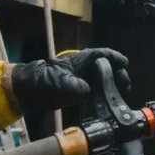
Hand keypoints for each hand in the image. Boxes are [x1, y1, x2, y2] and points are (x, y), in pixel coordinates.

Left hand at [11, 48, 130, 114]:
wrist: (29, 91)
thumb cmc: (43, 83)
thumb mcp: (60, 83)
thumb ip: (75, 86)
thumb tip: (86, 90)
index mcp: (80, 61)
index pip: (101, 54)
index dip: (115, 57)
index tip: (125, 63)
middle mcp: (82, 67)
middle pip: (105, 66)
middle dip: (116, 73)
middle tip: (125, 84)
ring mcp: (80, 78)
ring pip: (101, 77)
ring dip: (112, 84)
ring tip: (121, 93)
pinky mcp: (77, 89)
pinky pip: (95, 88)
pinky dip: (103, 92)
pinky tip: (109, 100)